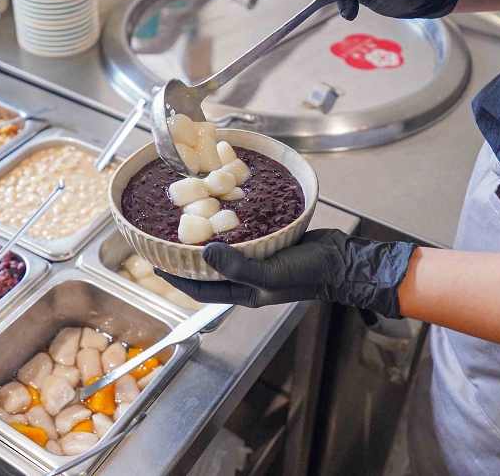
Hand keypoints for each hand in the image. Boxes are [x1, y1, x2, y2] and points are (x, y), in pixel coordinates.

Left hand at [155, 229, 415, 316]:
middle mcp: (248, 277)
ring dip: (208, 236)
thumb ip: (237, 266)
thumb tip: (204, 253)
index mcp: (243, 292)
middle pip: (209, 268)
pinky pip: (245, 234)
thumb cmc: (309, 274)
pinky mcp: (272, 242)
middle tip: (168, 235)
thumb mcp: (270, 273)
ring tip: (191, 218)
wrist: (344, 261)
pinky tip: (225, 206)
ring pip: (226, 249)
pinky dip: (232, 223)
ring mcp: (260, 259)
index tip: (155, 262)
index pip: (200, 289)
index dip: (176, 278)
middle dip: (187, 255)